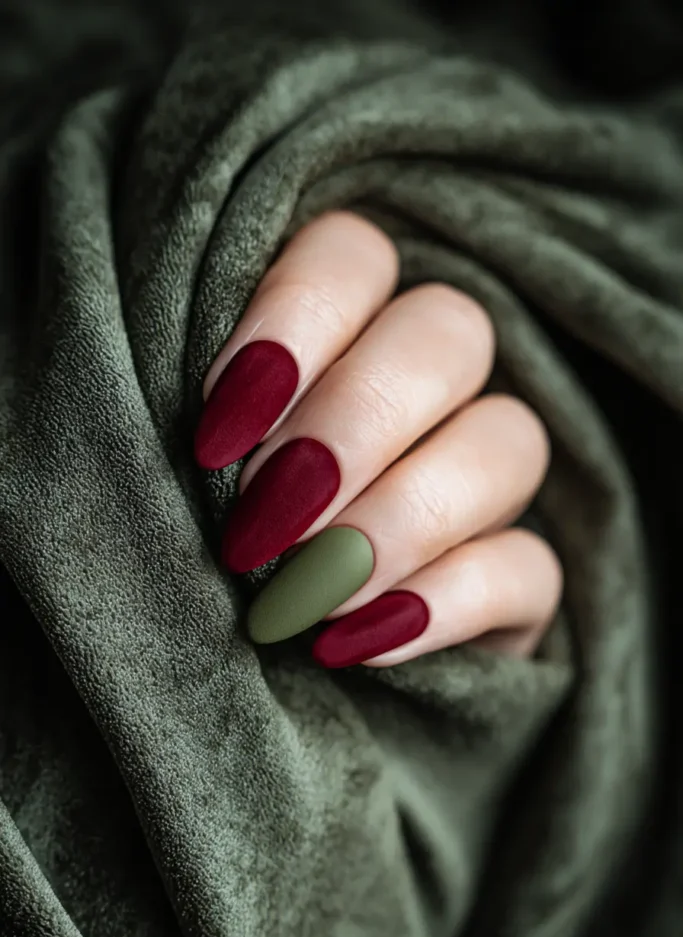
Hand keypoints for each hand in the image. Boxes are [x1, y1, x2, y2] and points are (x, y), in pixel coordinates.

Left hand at [194, 211, 562, 667]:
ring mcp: (492, 478)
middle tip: (263, 522)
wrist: (274, 670)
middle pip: (449, 333)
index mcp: (352, 325)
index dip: (293, 321)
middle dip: (353, 424)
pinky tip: (356, 644)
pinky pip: (531, 567)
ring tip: (308, 594)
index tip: (218, 432)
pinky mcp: (522, 576)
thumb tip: (227, 449)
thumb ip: (226, 434)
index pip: (355, 256)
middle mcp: (440, 384)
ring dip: (403, 516)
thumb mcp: (206, 475)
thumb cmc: (224, 543)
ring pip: (511, 441)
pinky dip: (446, 603)